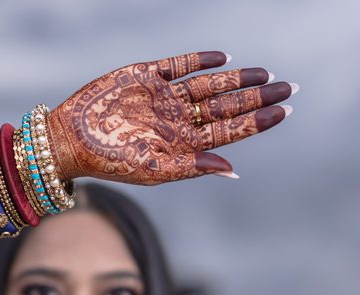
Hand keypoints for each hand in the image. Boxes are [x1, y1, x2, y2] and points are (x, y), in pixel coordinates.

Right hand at [47, 51, 293, 183]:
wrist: (69, 139)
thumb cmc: (109, 162)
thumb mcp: (153, 170)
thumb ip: (192, 167)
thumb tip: (231, 170)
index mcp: (183, 144)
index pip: (230, 130)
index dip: (258, 121)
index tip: (285, 110)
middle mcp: (178, 119)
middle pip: (227, 106)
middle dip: (258, 98)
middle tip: (289, 87)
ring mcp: (164, 96)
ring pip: (210, 85)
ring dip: (237, 79)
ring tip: (265, 74)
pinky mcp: (146, 75)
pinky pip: (180, 65)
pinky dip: (201, 60)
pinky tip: (224, 58)